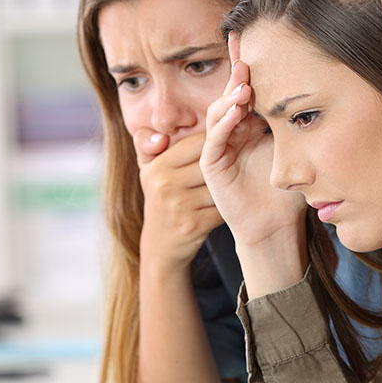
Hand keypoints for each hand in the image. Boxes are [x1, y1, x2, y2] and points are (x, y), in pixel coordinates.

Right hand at [136, 128, 223, 268]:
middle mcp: (165, 185)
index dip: (216, 142)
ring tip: (231, 185)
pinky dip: (227, 206)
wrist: (160, 245)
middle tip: (237, 163)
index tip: (226, 144)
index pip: (197, 143)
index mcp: (157, 167)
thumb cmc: (160, 198)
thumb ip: (145, 142)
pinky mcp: (195, 225)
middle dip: (225, 164)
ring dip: (227, 187)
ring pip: (219, 186)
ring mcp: (180, 207)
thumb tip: (161, 137)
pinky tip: (228, 204)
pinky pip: (222, 208)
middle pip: (211, 164)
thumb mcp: (147, 169)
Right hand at [200, 32, 305, 248]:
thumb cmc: (289, 190)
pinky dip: (223, 123)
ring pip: (219, 112)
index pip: (247, 88)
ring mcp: (220, 146)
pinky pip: (213, 139)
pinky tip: (235, 111)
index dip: (248, 64)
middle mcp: (233, 130)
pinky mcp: (211, 165)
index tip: (252, 36)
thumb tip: (320, 84)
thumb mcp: (298, 147)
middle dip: (237, 72)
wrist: (275, 224)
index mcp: (251, 123)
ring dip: (230, 96)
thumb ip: (298, 120)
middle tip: (246, 51)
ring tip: (244, 84)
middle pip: (231, 93)